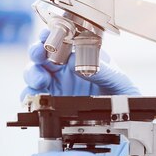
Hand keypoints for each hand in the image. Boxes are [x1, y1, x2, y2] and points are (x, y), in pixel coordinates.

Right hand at [20, 29, 138, 100]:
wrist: (126, 120)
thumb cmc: (124, 95)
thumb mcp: (119, 81)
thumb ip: (102, 71)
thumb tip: (78, 63)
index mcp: (80, 55)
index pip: (60, 39)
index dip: (50, 34)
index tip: (47, 35)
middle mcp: (64, 68)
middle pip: (41, 55)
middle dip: (37, 52)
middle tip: (39, 54)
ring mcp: (56, 85)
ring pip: (33, 74)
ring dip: (33, 73)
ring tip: (41, 80)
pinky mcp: (50, 104)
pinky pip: (33, 98)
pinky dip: (30, 96)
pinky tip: (37, 97)